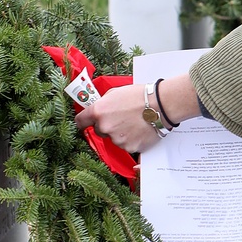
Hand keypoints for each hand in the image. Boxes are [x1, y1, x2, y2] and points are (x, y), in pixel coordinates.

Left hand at [74, 74, 200, 152]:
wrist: (161, 105)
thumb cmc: (140, 95)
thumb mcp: (115, 93)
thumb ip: (103, 103)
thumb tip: (98, 109)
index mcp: (98, 112)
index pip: (80, 122)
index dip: (83, 121)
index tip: (86, 122)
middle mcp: (104, 127)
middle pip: (98, 131)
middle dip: (107, 126)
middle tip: (121, 118)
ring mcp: (117, 139)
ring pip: (113, 139)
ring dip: (120, 133)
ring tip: (134, 122)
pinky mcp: (129, 148)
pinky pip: (126, 145)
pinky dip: (131, 140)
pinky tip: (139, 130)